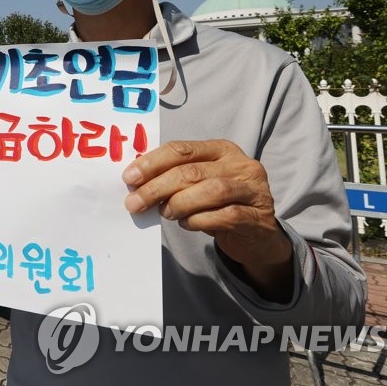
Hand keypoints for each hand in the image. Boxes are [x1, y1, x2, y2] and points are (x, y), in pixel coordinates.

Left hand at [123, 139, 293, 299]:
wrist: (256, 235)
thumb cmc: (219, 204)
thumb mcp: (198, 184)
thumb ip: (174, 177)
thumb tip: (136, 182)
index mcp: (222, 149)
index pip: (182, 149)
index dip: (152, 163)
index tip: (129, 178)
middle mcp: (241, 165)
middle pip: (192, 171)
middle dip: (157, 187)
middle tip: (135, 202)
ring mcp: (253, 190)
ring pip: (211, 191)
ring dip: (179, 203)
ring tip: (165, 213)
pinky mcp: (257, 216)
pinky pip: (225, 216)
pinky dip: (199, 220)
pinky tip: (187, 224)